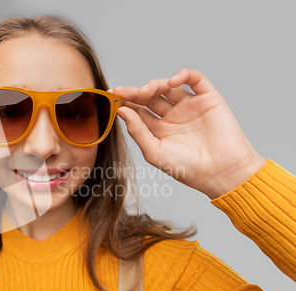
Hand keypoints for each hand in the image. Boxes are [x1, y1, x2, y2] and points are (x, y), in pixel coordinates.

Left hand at [112, 69, 265, 198]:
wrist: (221, 172)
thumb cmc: (187, 169)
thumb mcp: (154, 152)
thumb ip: (137, 131)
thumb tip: (121, 111)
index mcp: (159, 129)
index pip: (139, 111)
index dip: (126, 103)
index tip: (112, 97)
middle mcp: (173, 116)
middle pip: (150, 97)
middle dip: (135, 92)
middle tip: (122, 92)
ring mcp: (190, 106)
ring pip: (168, 87)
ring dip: (155, 84)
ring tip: (145, 91)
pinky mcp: (208, 99)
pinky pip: (195, 79)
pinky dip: (184, 74)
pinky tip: (172, 81)